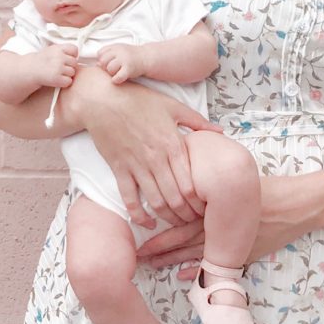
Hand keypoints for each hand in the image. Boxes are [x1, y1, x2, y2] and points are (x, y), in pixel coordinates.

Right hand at [33, 42, 77, 87]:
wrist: (31, 70)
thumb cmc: (43, 61)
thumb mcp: (52, 50)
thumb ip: (64, 51)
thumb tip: (78, 56)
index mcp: (58, 48)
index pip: (74, 50)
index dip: (72, 55)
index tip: (67, 59)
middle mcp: (59, 57)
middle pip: (75, 63)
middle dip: (69, 66)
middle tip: (59, 68)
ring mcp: (58, 68)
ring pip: (73, 72)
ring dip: (67, 74)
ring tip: (57, 73)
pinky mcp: (57, 78)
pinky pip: (69, 81)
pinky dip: (64, 82)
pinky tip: (56, 79)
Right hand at [58, 65, 221, 228]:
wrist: (102, 99)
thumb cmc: (139, 100)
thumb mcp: (173, 106)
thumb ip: (198, 122)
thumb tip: (221, 132)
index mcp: (172, 144)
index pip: (190, 183)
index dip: (199, 201)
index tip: (205, 207)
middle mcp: (156, 159)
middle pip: (175, 198)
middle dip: (187, 214)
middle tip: (194, 221)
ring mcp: (136, 166)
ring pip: (155, 202)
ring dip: (168, 217)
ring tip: (177, 224)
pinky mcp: (119, 169)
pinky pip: (129, 199)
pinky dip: (138, 215)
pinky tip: (148, 224)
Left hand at [95, 42, 144, 84]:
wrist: (148, 58)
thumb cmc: (132, 56)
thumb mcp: (120, 50)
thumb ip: (108, 55)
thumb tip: (97, 65)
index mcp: (115, 47)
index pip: (100, 53)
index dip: (102, 60)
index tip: (108, 63)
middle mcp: (119, 52)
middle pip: (103, 61)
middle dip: (106, 67)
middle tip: (113, 69)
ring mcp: (125, 60)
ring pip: (109, 69)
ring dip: (112, 73)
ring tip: (118, 73)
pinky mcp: (129, 69)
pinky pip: (117, 77)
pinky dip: (116, 80)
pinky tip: (119, 79)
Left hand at [136, 174, 314, 274]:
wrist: (295, 206)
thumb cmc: (266, 189)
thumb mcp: (238, 178)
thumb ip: (212, 180)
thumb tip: (186, 172)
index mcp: (215, 209)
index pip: (180, 223)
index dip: (159, 233)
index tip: (139, 238)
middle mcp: (219, 228)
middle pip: (182, 240)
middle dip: (159, 249)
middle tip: (137, 256)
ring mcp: (231, 243)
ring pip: (196, 253)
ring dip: (173, 261)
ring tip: (153, 266)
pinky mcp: (242, 253)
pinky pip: (217, 264)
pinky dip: (200, 271)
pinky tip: (185, 277)